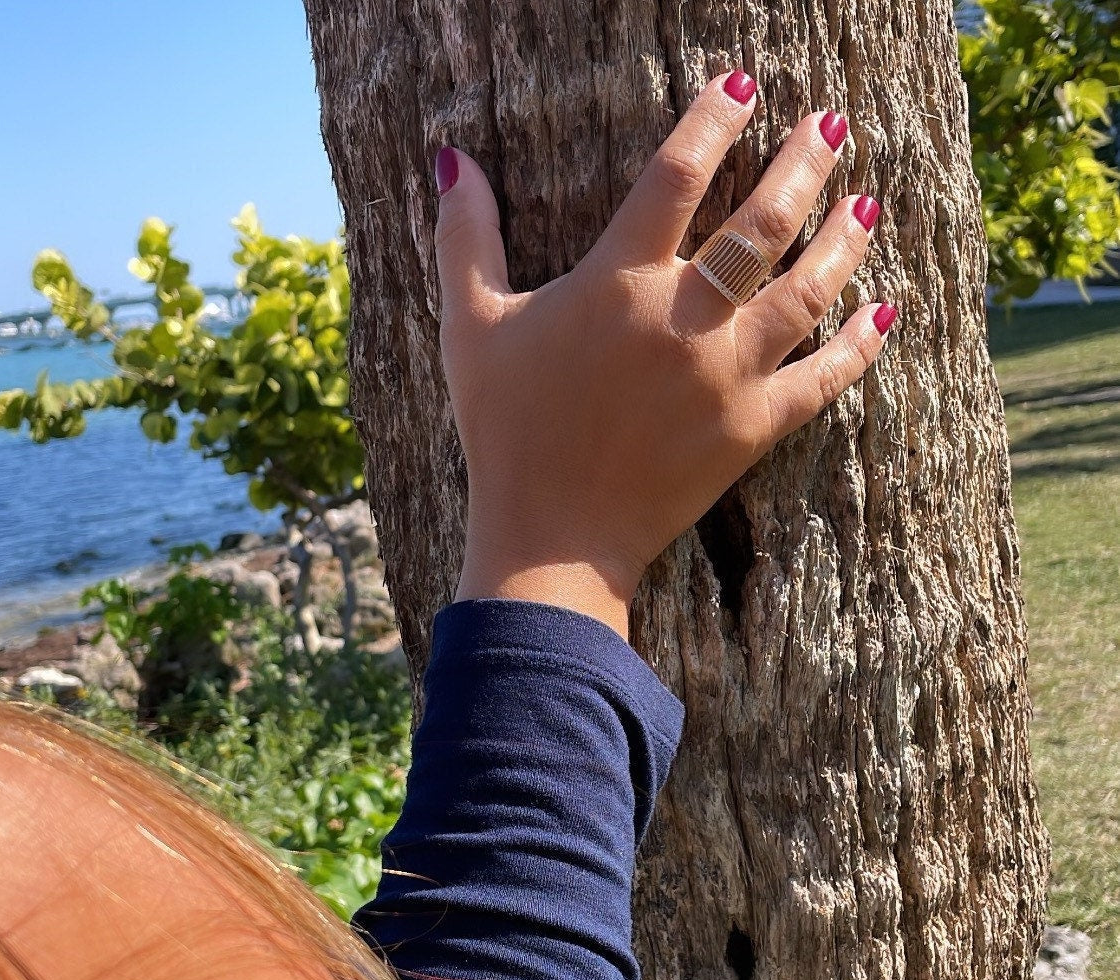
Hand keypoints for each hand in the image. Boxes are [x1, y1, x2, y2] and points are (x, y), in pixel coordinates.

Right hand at [434, 71, 895, 639]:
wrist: (551, 538)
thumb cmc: (504, 431)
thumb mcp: (469, 328)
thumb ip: (464, 239)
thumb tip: (450, 160)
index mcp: (618, 282)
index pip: (677, 173)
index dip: (712, 118)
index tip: (741, 84)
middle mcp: (685, 317)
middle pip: (764, 219)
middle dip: (805, 160)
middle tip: (832, 123)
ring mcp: (728, 374)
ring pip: (808, 288)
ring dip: (844, 237)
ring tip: (866, 202)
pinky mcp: (753, 428)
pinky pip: (825, 377)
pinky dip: (861, 343)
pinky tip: (886, 310)